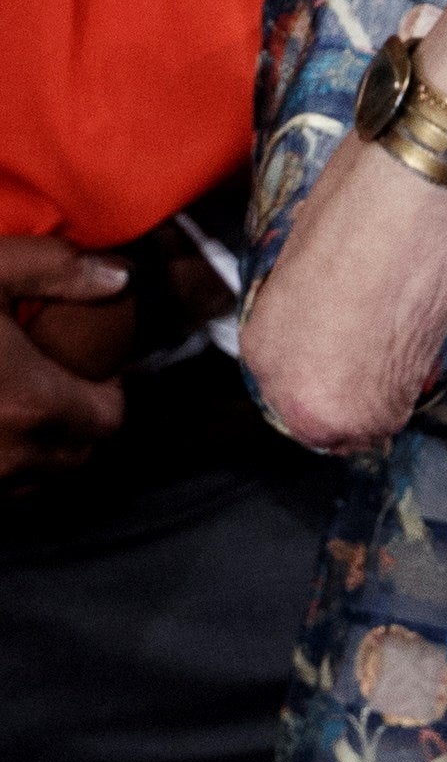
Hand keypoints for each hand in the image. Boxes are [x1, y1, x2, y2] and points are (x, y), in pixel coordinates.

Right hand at [0, 236, 127, 487]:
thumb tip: (120, 275)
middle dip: (78, 425)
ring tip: (22, 409)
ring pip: (37, 480)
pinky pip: (1, 493)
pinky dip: (4, 468)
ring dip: (40, 451)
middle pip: (78, 454)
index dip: (107, 395)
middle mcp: (15, 455)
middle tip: (58, 387)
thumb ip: (54, 268)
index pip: (110, 420)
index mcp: (35, 403)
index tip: (92, 370)